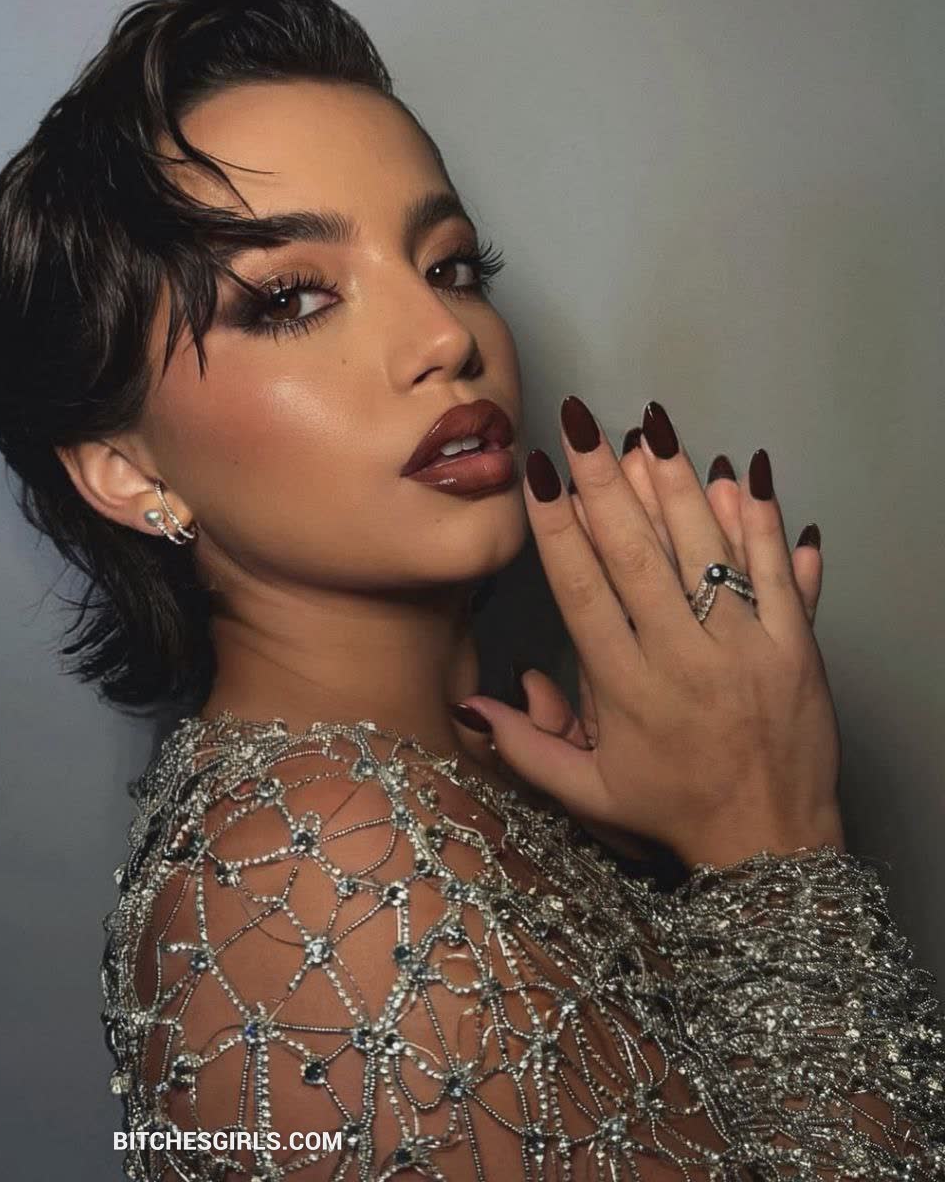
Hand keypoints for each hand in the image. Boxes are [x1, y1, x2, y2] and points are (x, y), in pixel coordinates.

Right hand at [455, 397, 843, 869]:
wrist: (773, 840)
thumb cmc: (674, 811)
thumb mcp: (589, 794)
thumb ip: (526, 749)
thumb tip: (470, 707)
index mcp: (628, 693)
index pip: (584, 595)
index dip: (557, 531)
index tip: (539, 478)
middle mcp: (684, 662)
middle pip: (638, 559)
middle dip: (606, 484)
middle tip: (581, 426)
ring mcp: (746, 650)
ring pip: (706, 553)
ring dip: (675, 486)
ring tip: (649, 429)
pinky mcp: (796, 647)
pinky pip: (775, 573)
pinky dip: (757, 522)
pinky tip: (736, 474)